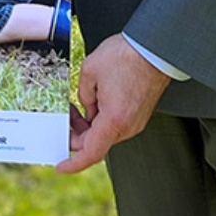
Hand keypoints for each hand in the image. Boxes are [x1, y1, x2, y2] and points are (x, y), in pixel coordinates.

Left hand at [57, 36, 170, 173]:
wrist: (154, 49)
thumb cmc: (127, 57)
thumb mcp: (90, 71)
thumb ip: (82, 94)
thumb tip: (85, 106)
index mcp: (114, 120)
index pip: (91, 153)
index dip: (74, 163)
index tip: (61, 165)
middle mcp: (127, 126)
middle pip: (96, 143)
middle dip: (77, 133)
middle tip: (65, 118)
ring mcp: (135, 121)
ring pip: (105, 134)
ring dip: (89, 125)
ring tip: (77, 105)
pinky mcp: (139, 114)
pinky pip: (115, 125)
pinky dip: (101, 119)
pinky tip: (94, 102)